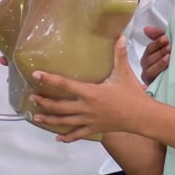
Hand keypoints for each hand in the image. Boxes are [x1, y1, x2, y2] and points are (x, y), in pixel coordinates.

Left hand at [28, 49, 151, 142]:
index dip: (49, 79)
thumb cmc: (132, 94)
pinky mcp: (94, 129)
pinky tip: (58, 138)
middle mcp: (86, 108)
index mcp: (91, 92)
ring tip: (36, 117)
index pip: (65, 85)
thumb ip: (119, 55)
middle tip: (32, 98)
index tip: (36, 75)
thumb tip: (120, 36)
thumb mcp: (124, 73)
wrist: (142, 117)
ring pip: (64, 122)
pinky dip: (67, 137)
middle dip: (44, 102)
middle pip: (60, 107)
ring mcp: (89, 120)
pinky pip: (78, 134)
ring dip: (49, 120)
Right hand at [139, 26, 171, 84]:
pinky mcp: (153, 85)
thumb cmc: (174, 58)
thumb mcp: (167, 45)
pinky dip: (158, 71)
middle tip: (169, 47)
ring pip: (149, 69)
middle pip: (148, 59)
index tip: (166, 38)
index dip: (157, 43)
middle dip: (159, 52)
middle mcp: (147, 66)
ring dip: (159, 61)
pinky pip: (152, 79)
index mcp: (149, 56)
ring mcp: (149, 77)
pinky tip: (167, 66)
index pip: (150, 48)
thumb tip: (146, 29)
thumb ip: (157, 35)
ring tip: (169, 56)